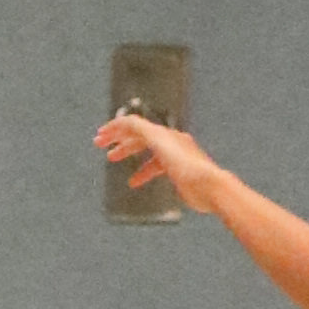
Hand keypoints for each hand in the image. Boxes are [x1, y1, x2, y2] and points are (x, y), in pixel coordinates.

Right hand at [96, 109, 226, 213]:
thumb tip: (124, 122)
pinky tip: (136, 182)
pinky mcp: (178, 173)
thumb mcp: (159, 141)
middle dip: (119, 141)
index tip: (100, 137)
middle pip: (140, 136)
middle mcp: (170, 142)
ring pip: (147, 151)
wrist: (208, 186)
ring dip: (129, 154)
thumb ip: (140, 128)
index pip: (134, 124)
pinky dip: (143, 172)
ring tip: (114, 162)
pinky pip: (155, 168)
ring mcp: (175, 157)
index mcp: (164, 133)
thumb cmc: (186, 166)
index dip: (115, 129)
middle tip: (102, 148)